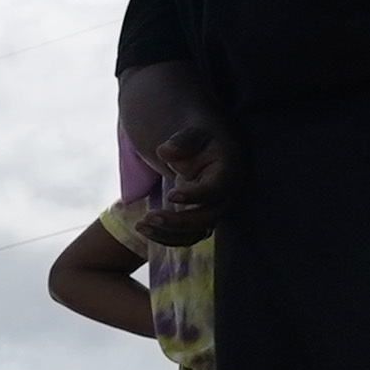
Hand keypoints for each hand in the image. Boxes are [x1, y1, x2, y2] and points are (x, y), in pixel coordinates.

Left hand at [137, 119, 231, 245]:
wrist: (202, 149)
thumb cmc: (200, 138)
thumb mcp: (193, 133)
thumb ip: (182, 141)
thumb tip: (165, 152)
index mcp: (229, 173)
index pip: (217, 190)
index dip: (196, 195)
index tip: (171, 195)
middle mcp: (225, 197)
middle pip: (206, 219)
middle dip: (177, 222)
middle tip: (149, 216)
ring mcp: (212, 212)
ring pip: (195, 234)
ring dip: (167, 234)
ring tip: (140, 225)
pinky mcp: (198, 220)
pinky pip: (185, 237)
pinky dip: (164, 237)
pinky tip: (143, 228)